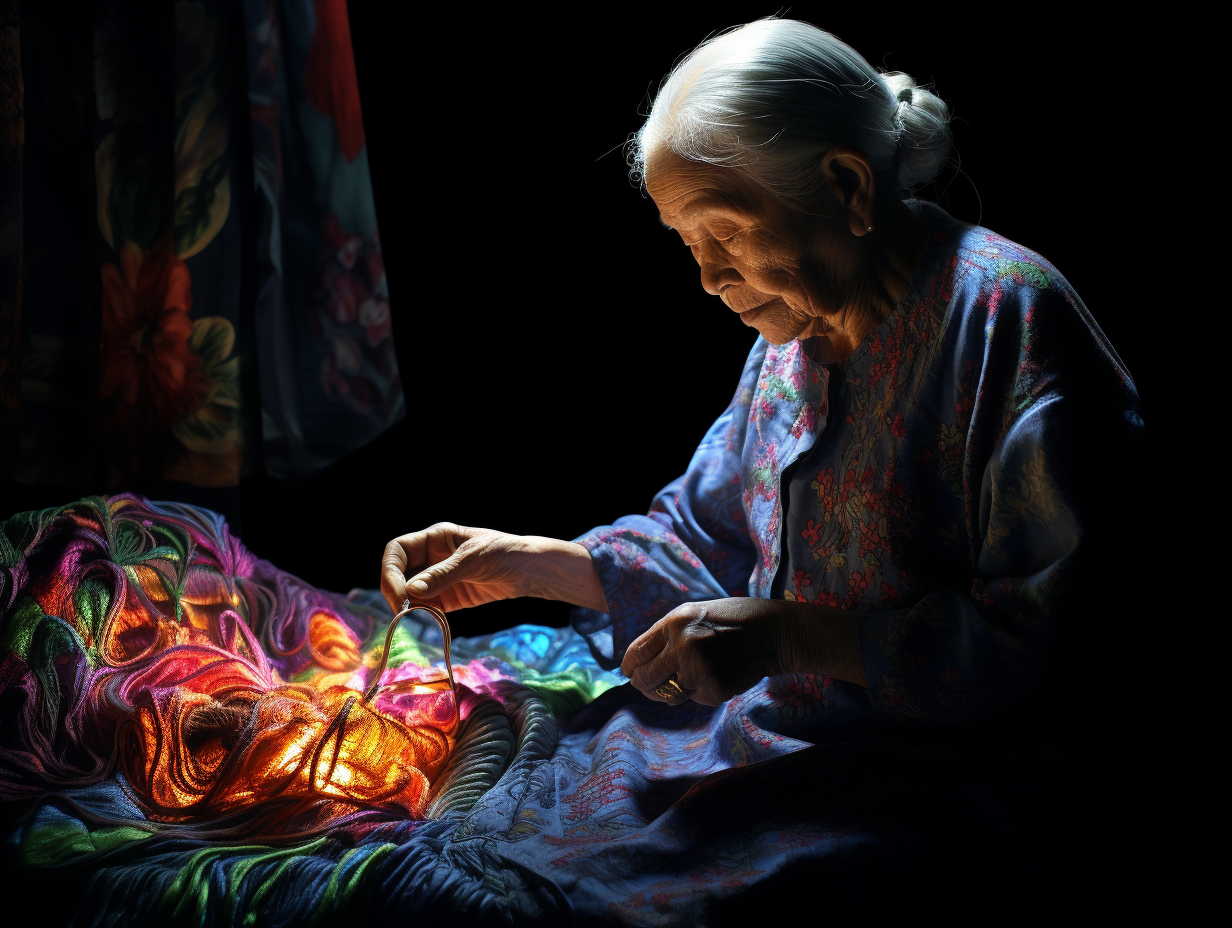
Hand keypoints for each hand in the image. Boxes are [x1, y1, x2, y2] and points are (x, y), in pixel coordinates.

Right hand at [380, 523, 609, 613]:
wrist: (531, 570)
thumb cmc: (506, 553)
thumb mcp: (473, 559)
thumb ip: (443, 575)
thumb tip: (411, 591)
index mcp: (435, 538)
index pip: (397, 551)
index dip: (390, 571)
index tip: (400, 592)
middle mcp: (432, 557)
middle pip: (399, 573)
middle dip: (397, 591)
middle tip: (405, 610)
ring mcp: (439, 578)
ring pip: (410, 593)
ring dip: (410, 606)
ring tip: (419, 617)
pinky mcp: (449, 598)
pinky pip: (427, 607)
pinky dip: (424, 615)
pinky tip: (432, 619)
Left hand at [620, 597, 867, 705]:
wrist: (773, 632)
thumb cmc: (731, 620)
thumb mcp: (693, 615)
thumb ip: (665, 636)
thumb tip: (636, 663)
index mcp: (673, 624)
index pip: (635, 654)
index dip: (630, 667)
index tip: (630, 673)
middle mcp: (681, 646)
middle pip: (644, 680)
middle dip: (644, 686)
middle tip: (650, 686)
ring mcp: (697, 670)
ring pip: (667, 694)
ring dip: (674, 690)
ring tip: (693, 674)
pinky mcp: (713, 690)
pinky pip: (694, 699)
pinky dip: (701, 692)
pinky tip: (717, 675)